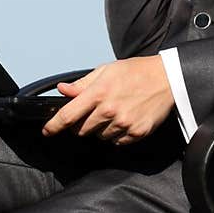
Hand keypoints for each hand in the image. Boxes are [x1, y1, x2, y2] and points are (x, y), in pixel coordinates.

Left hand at [41, 56, 174, 145]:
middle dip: (81, 124)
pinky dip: (116, 134)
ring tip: (112, 112)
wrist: (166, 79)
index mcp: (98, 93)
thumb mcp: (105, 71)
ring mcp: (123, 124)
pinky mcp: (136, 133)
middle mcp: (109, 111)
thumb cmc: (135, 72)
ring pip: (99, 137)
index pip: (68, 116)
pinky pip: (116, 142)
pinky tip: (123, 119)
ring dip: (100, 129)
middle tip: (92, 112)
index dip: (53, 126)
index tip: (47, 131)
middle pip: (81, 130)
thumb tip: (63, 90)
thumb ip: (82, 84)